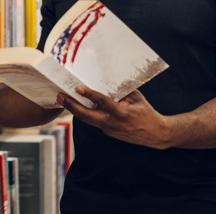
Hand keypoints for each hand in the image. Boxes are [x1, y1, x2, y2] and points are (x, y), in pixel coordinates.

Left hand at [58, 86, 172, 149]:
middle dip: (71, 106)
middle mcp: (112, 123)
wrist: (155, 135)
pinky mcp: (107, 133)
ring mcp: (108, 130)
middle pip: (87, 116)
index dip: (90, 95)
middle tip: (60, 96)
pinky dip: (85, 113)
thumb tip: (106, 81)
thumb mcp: (136, 98)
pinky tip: (77, 105)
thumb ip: (120, 91)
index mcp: (121, 113)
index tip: (78, 88)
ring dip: (74, 110)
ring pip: (87, 120)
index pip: (102, 102)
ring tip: (63, 99)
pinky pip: (94, 121)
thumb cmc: (146, 112)